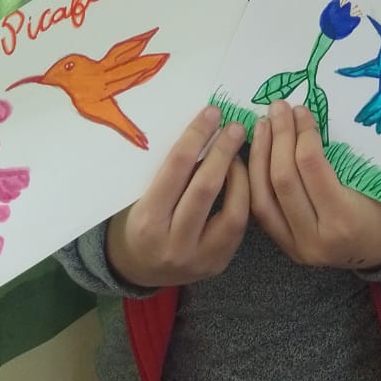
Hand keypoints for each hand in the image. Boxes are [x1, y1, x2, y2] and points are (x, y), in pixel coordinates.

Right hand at [106, 105, 248, 287]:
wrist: (137, 267)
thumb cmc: (138, 218)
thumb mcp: (142, 194)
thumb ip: (171, 171)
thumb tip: (205, 130)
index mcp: (148, 220)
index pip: (177, 168)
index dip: (196, 135)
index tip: (212, 113)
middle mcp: (173, 243)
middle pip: (206, 189)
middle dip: (223, 152)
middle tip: (235, 127)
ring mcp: (198, 259)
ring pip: (232, 213)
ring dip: (241, 176)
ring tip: (240, 153)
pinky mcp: (217, 265)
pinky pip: (239, 228)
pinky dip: (243, 199)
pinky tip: (243, 180)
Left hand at [249, 100, 380, 270]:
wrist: (378, 251)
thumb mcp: (373, 181)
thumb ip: (340, 156)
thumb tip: (305, 117)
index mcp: (343, 218)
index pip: (310, 166)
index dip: (302, 133)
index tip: (300, 110)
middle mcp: (316, 238)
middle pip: (283, 179)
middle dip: (279, 137)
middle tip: (278, 108)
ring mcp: (297, 246)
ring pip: (263, 195)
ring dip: (260, 154)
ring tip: (263, 124)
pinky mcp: (285, 246)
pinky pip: (260, 209)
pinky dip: (255, 177)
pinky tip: (255, 152)